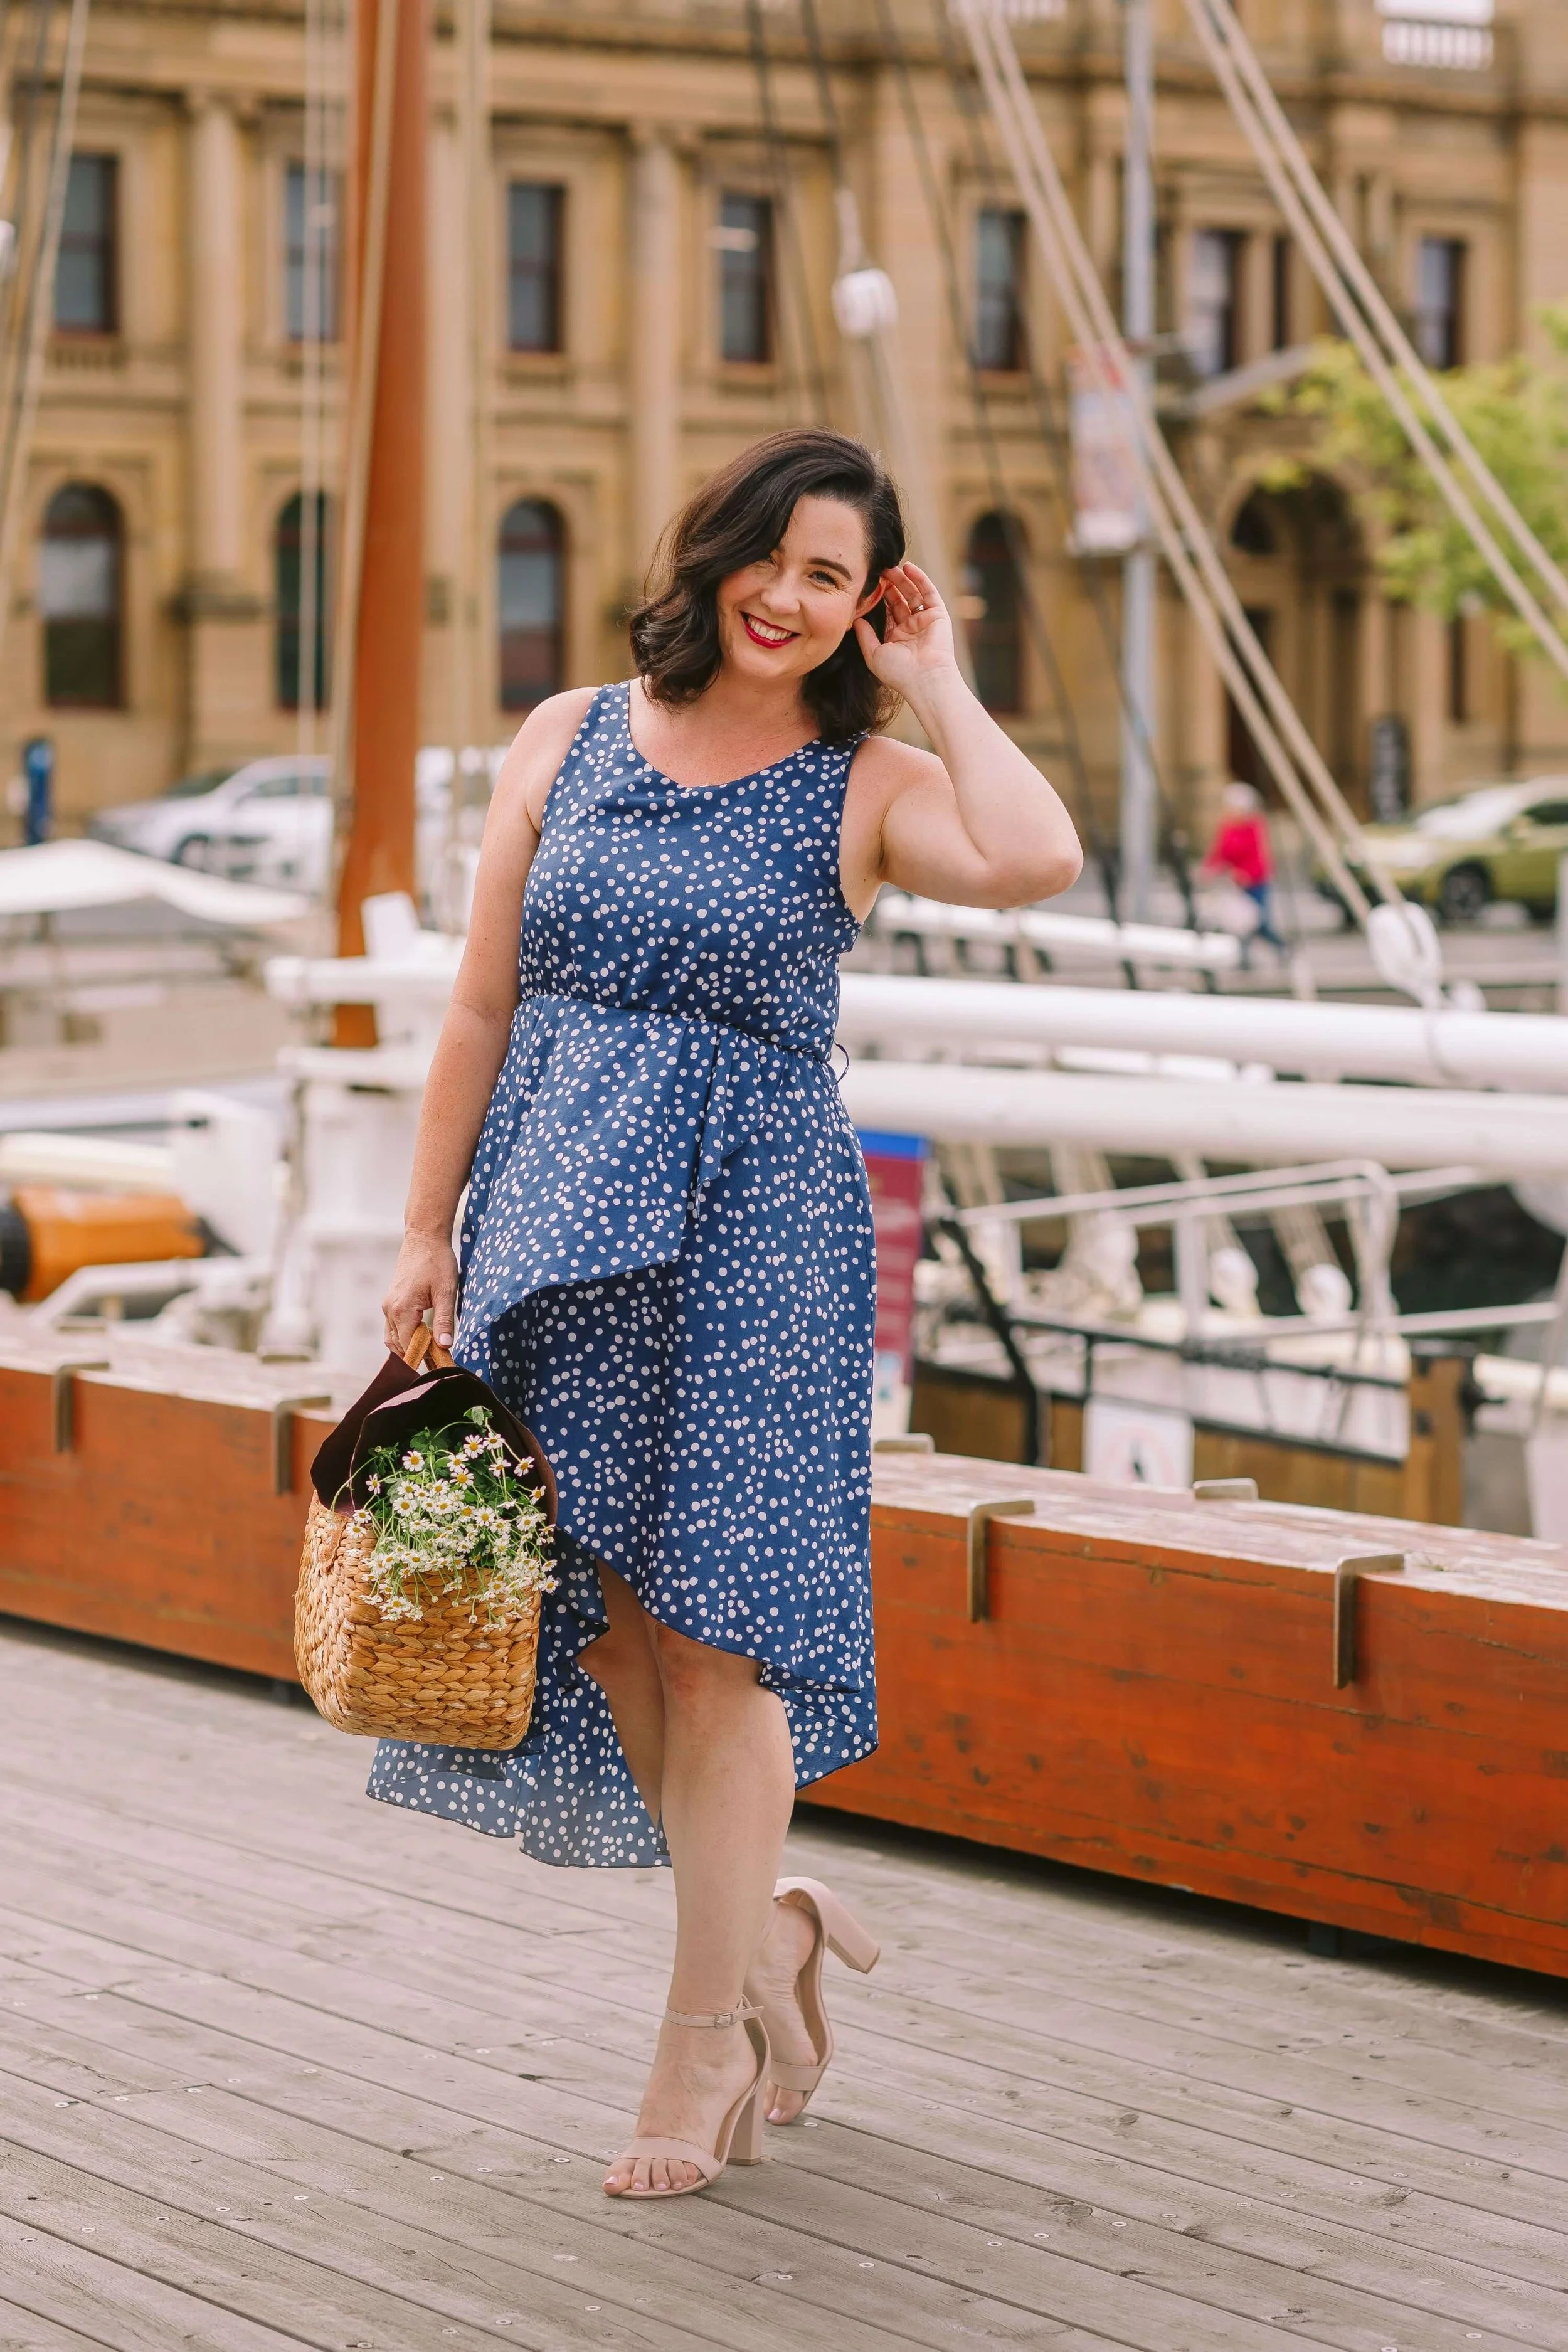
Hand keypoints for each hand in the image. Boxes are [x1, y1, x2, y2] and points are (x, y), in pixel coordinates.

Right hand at [383, 1230, 459, 1355]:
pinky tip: (422, 1336)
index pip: (408, 1346)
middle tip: (439, 1361)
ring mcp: (388, 1305)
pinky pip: (394, 1326)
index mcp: (402, 1310)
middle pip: (398, 1345)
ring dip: (409, 1346)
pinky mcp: (391, 1301)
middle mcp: (390, 1310)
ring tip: (431, 1351)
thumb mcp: (447, 1291)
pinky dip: (405, 1336)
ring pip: (393, 1338)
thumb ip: (444, 1320)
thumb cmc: (437, 1261)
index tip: (440, 1365)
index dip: (423, 1358)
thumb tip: (445, 1346)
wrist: (424, 1238)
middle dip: (416, 1355)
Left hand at [853, 562, 960, 702]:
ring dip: (902, 580)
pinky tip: (909, 567)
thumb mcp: (874, 654)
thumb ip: (865, 636)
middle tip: (878, 571)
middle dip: (889, 586)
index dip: (878, 598)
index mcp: (896, 638)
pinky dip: (920, 579)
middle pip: (899, 600)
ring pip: (913, 594)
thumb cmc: (899, 672)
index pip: (886, 612)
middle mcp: (910, 629)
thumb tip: (856, 619)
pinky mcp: (938, 615)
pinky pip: (929, 593)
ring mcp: (925, 621)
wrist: (925, 679)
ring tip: (890, 567)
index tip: (868, 584)